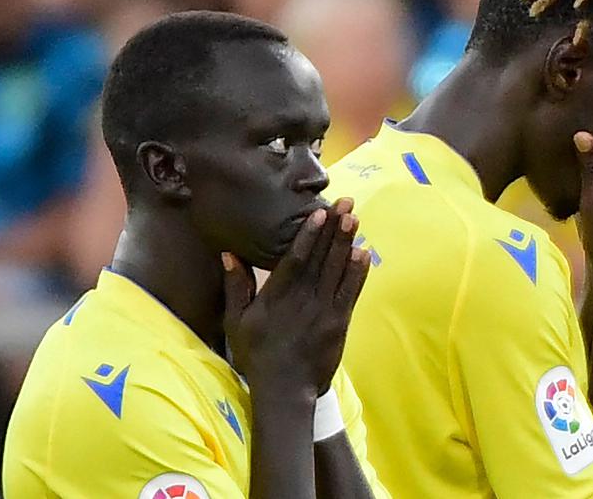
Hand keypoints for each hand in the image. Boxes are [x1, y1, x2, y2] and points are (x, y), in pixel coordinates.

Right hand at [221, 200, 369, 398]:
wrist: (285, 390)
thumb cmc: (257, 355)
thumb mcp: (236, 322)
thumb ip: (236, 287)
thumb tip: (229, 254)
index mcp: (276, 297)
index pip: (295, 260)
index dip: (309, 234)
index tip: (319, 212)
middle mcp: (302, 300)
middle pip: (321, 258)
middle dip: (334, 228)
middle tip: (345, 202)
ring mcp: (323, 312)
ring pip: (337, 271)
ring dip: (347, 242)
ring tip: (354, 218)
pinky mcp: (339, 323)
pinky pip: (350, 293)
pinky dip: (357, 272)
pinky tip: (363, 252)